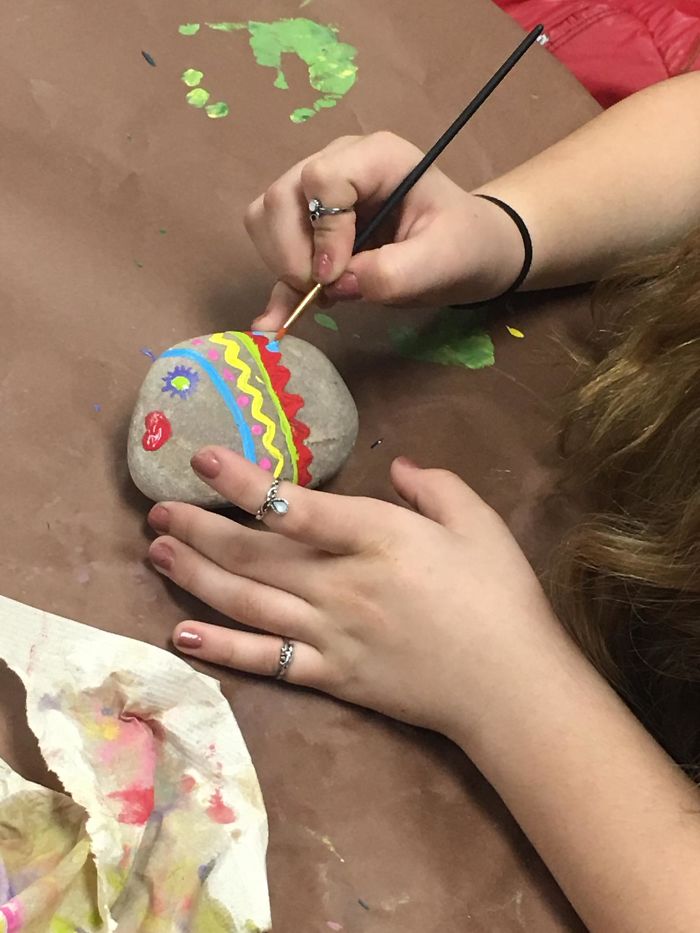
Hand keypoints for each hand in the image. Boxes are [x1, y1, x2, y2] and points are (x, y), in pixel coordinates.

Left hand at [147, 448, 561, 745]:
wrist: (510, 686)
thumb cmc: (500, 597)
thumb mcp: (479, 523)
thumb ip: (435, 485)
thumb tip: (397, 465)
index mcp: (378, 538)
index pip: (297, 508)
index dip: (245, 482)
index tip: (203, 459)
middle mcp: (341, 585)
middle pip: (256, 555)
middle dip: (201, 528)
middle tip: (159, 508)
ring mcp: (330, 634)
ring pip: (248, 602)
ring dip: (197, 576)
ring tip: (157, 551)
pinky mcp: (330, 675)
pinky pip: (267, 661)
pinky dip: (223, 648)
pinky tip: (182, 633)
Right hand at [245, 132, 524, 330]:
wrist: (466, 253)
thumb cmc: (462, 245)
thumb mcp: (443, 260)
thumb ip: (394, 273)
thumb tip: (337, 285)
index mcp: (376, 157)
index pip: (322, 179)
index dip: (324, 231)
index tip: (339, 273)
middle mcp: (339, 165)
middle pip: (281, 196)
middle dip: (292, 251)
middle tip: (325, 289)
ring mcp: (319, 196)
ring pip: (266, 217)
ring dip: (283, 264)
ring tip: (322, 294)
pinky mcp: (311, 230)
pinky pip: (274, 251)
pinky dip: (276, 289)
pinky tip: (273, 323)